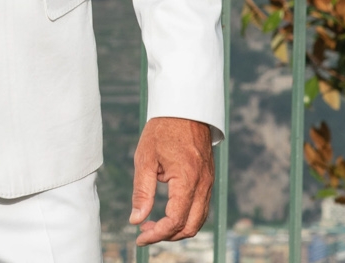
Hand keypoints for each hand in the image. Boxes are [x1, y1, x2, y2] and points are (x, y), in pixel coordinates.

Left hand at [130, 116, 213, 245]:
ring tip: (153, 223)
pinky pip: (201, 208)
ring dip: (177, 228)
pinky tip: (167, 212)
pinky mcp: (208, 180)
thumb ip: (142, 191)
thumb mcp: (145, 159)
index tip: (139, 236)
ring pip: (198, 220)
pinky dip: (185, 217)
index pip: (174, 220)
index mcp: (187, 180)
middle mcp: (203, 185)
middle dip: (167, 235)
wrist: (185, 108)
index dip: (157, 234)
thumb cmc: (162, 130)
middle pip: (190, 227)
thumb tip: (136, 219)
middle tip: (145, 231)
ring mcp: (208, 183)